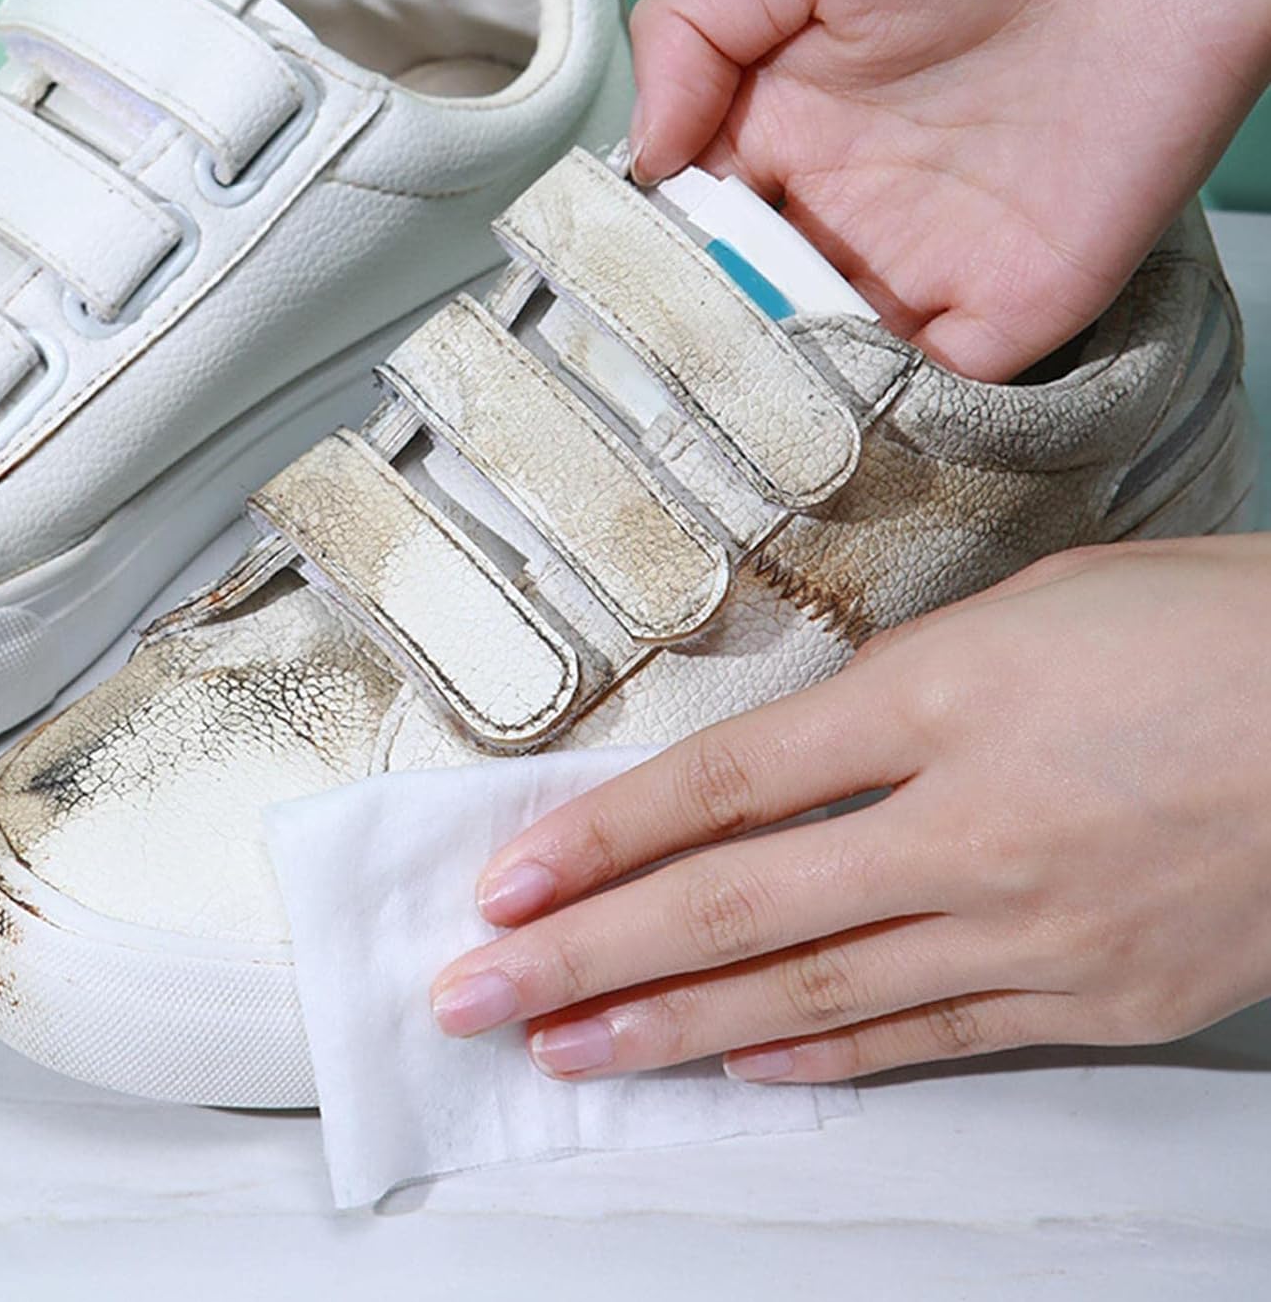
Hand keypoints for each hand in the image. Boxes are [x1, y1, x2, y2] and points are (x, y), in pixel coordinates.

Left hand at [431, 536, 1270, 1083]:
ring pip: (812, 990)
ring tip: (570, 1052)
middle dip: (588, 955)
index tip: (508, 880)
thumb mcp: (1032, 609)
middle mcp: (968, 826)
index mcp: (941, 698)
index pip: (724, 782)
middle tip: (477, 995)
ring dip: (674, 1027)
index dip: (601, 836)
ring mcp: (1032, 926)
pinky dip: (829, 1055)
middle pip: (734, 904)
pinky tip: (744, 1066)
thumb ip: (905, 690)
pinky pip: (933, 1035)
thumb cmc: (1213, 626)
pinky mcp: (1100, 998)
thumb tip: (807, 755)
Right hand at [629, 0, 1270, 379]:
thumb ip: (688, 33)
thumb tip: (639, 164)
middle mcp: (838, 215)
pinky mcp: (1003, 318)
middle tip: (645, 380)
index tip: (599, 300)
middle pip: (741, 313)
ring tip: (705, 424)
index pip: (687, 226)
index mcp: (781, 132)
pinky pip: (916, 401)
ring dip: (764, 399)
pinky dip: (862, 425)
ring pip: (815, 372)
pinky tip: (807, 427)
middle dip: (693, 350)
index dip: (643, 266)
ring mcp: (918, 273)